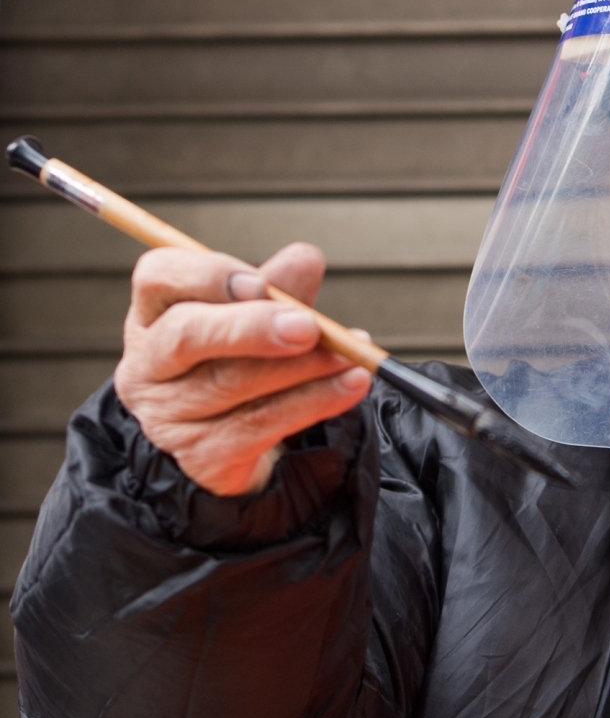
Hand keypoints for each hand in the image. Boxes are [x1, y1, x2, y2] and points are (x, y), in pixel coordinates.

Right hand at [114, 242, 372, 497]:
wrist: (236, 442)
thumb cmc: (242, 362)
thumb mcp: (257, 316)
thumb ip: (278, 288)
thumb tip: (305, 258)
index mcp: (154, 314)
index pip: (157, 278)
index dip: (207, 276)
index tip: (260, 283)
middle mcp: (148, 365)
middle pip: (185, 335)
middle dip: (252, 327)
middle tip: (309, 326)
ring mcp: (168, 416)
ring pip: (231, 384)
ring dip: (303, 366)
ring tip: (352, 353)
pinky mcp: (201, 458)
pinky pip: (259, 427)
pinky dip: (314, 402)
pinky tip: (350, 385)